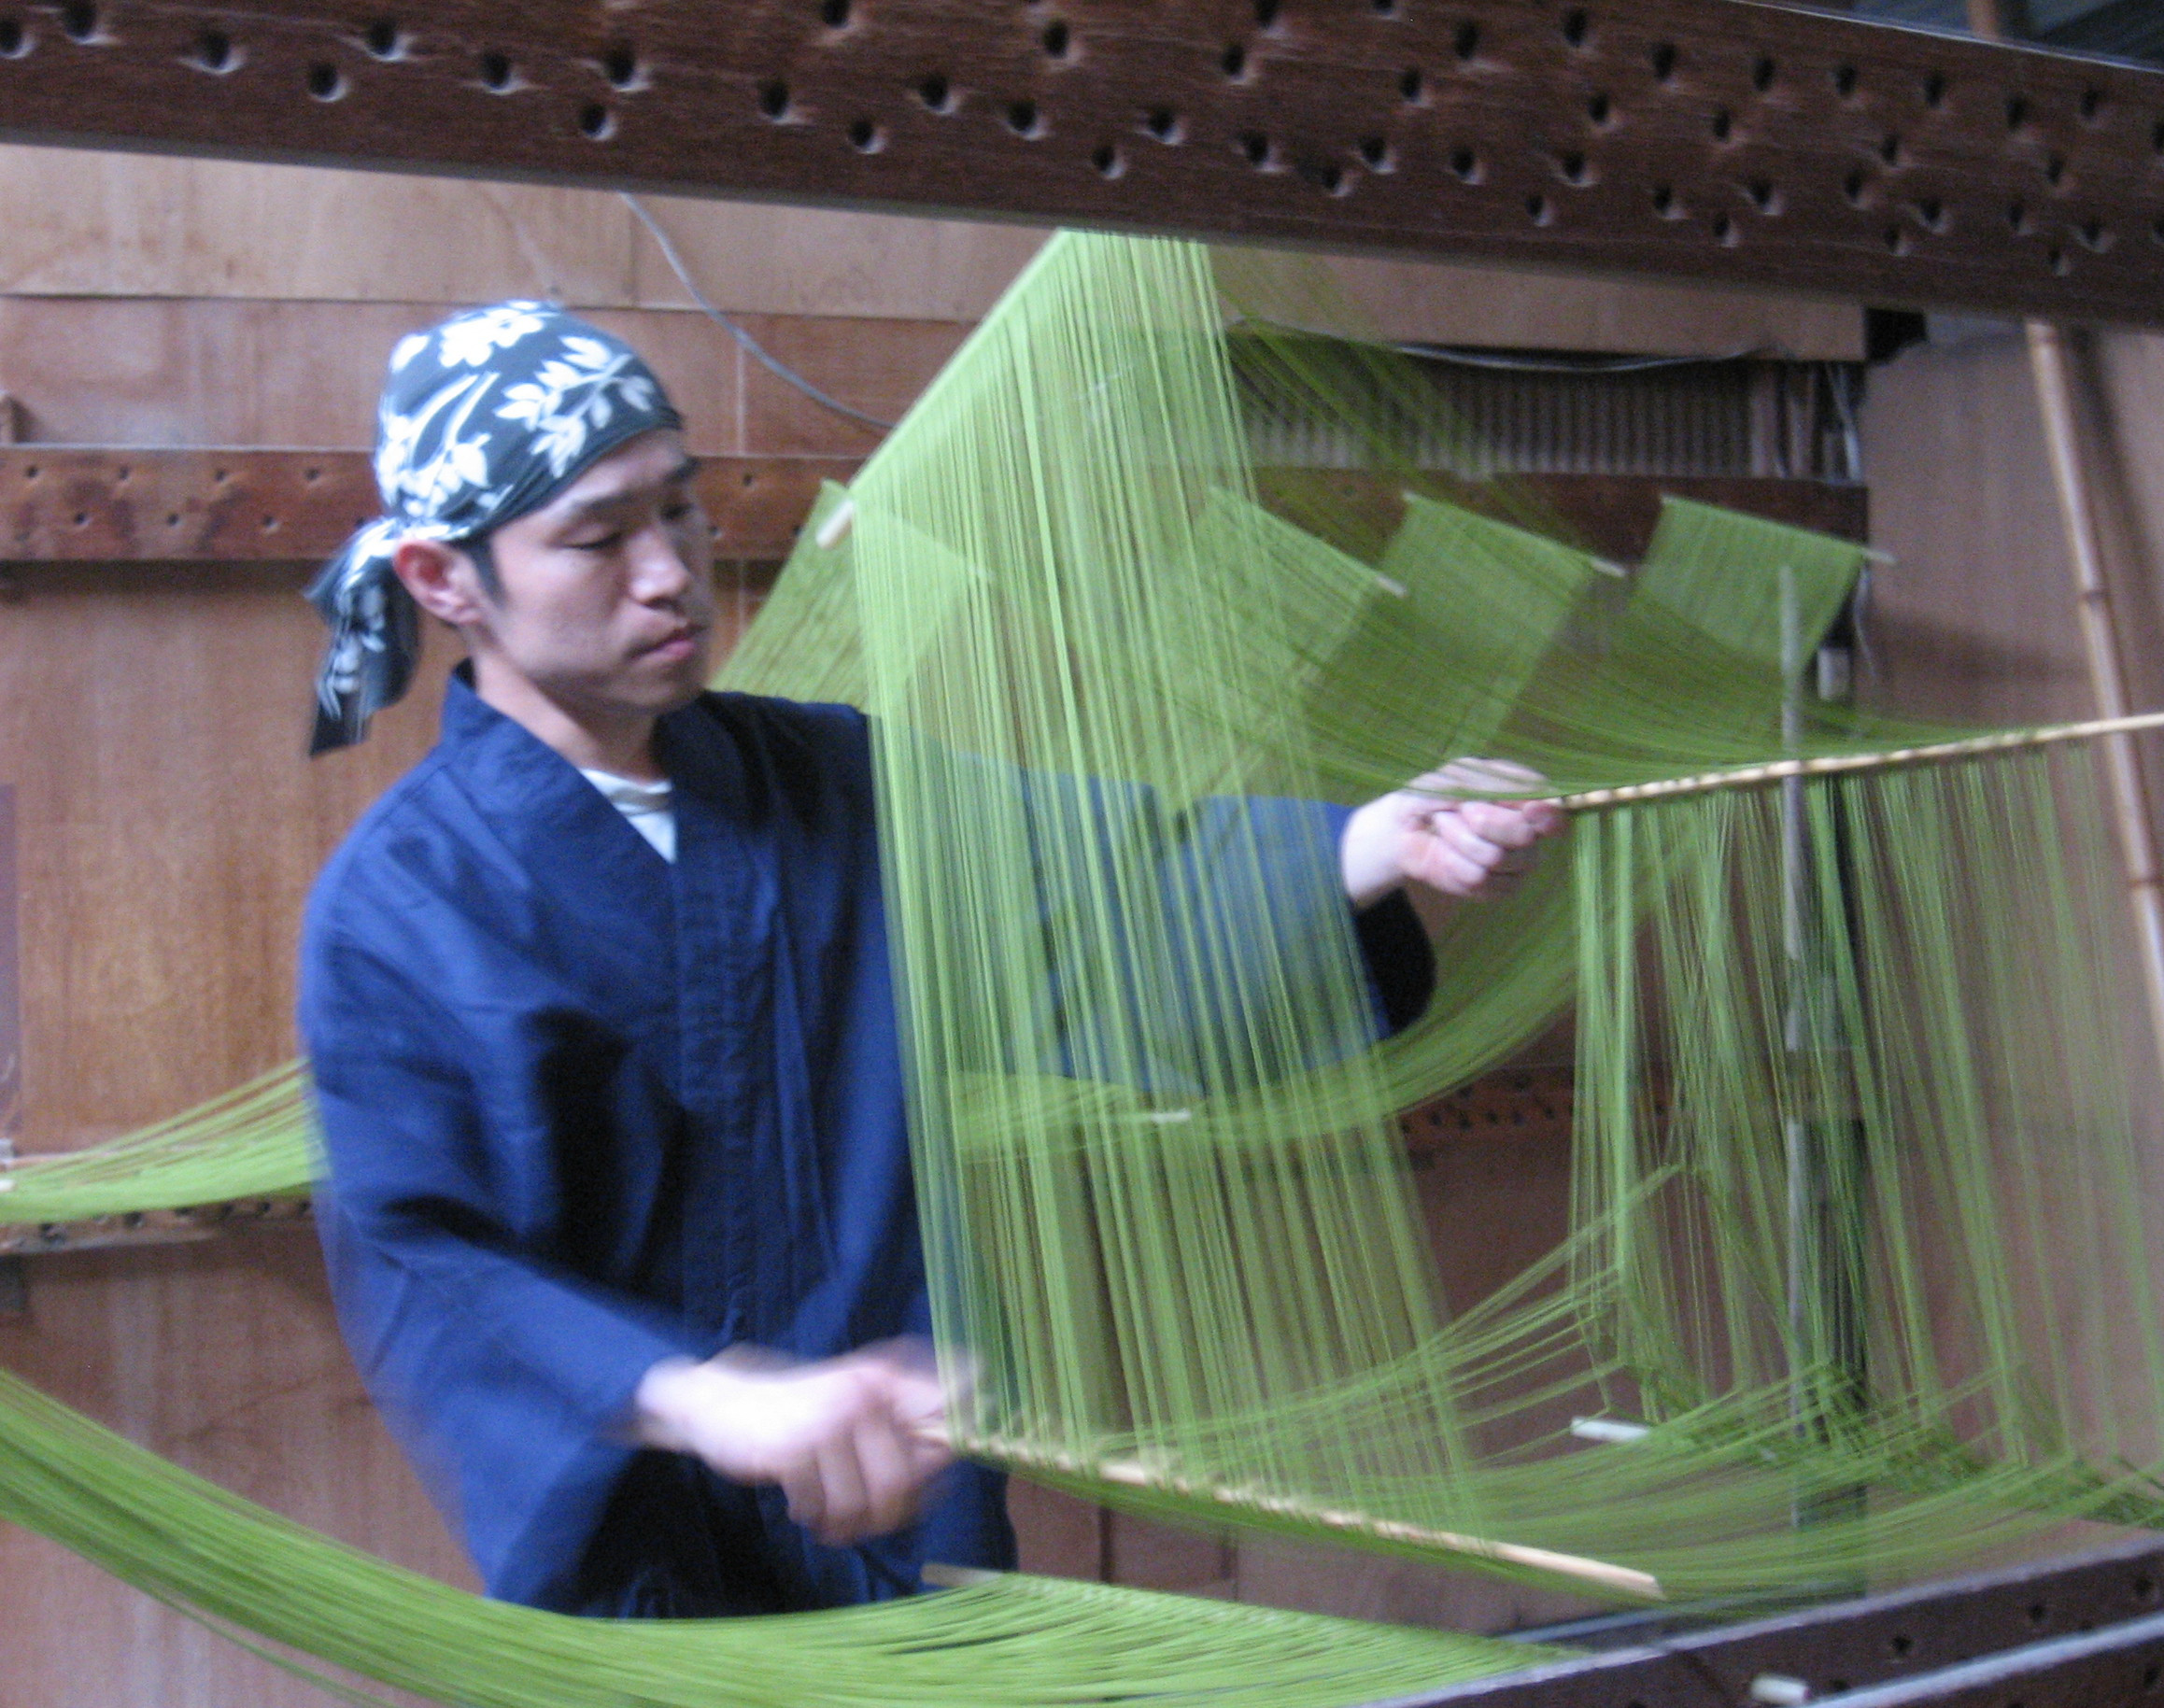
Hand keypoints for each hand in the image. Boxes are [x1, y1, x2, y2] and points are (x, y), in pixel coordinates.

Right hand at [633, 1340, 954, 1545]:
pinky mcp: (793, 1450)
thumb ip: (905, 1422)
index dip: (953, 1447)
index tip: (940, 1474)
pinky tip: (806, 1508)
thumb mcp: (855, 1402)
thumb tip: (957, 1446)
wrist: (723, 1405)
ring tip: (834, 1519)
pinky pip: (825, 1509)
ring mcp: (826, 1420)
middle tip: (871, 1520)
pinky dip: (819, 1520)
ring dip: (850, 1523)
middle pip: (903, 1481)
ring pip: (864, 1503)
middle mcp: (861, 1394)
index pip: (944, 1407)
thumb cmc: (801, 1413)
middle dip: (889, 1513)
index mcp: (882, 1378)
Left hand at [1340, 759, 1566, 908]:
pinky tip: (1446, 854)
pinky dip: (1454, 863)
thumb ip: (1500, 784)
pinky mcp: (1496, 889)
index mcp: (1525, 801)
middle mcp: (1527, 834)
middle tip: (1461, 810)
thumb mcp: (1462, 776)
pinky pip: (1480, 882)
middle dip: (1483, 822)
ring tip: (1446, 828)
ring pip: (1496, 859)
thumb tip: (1539, 800)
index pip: (1556, 816)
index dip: (1547, 816)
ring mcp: (1514, 865)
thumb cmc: (1436, 794)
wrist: (1404, 827)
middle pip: (1524, 838)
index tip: (1528, 810)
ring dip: (1460, 840)